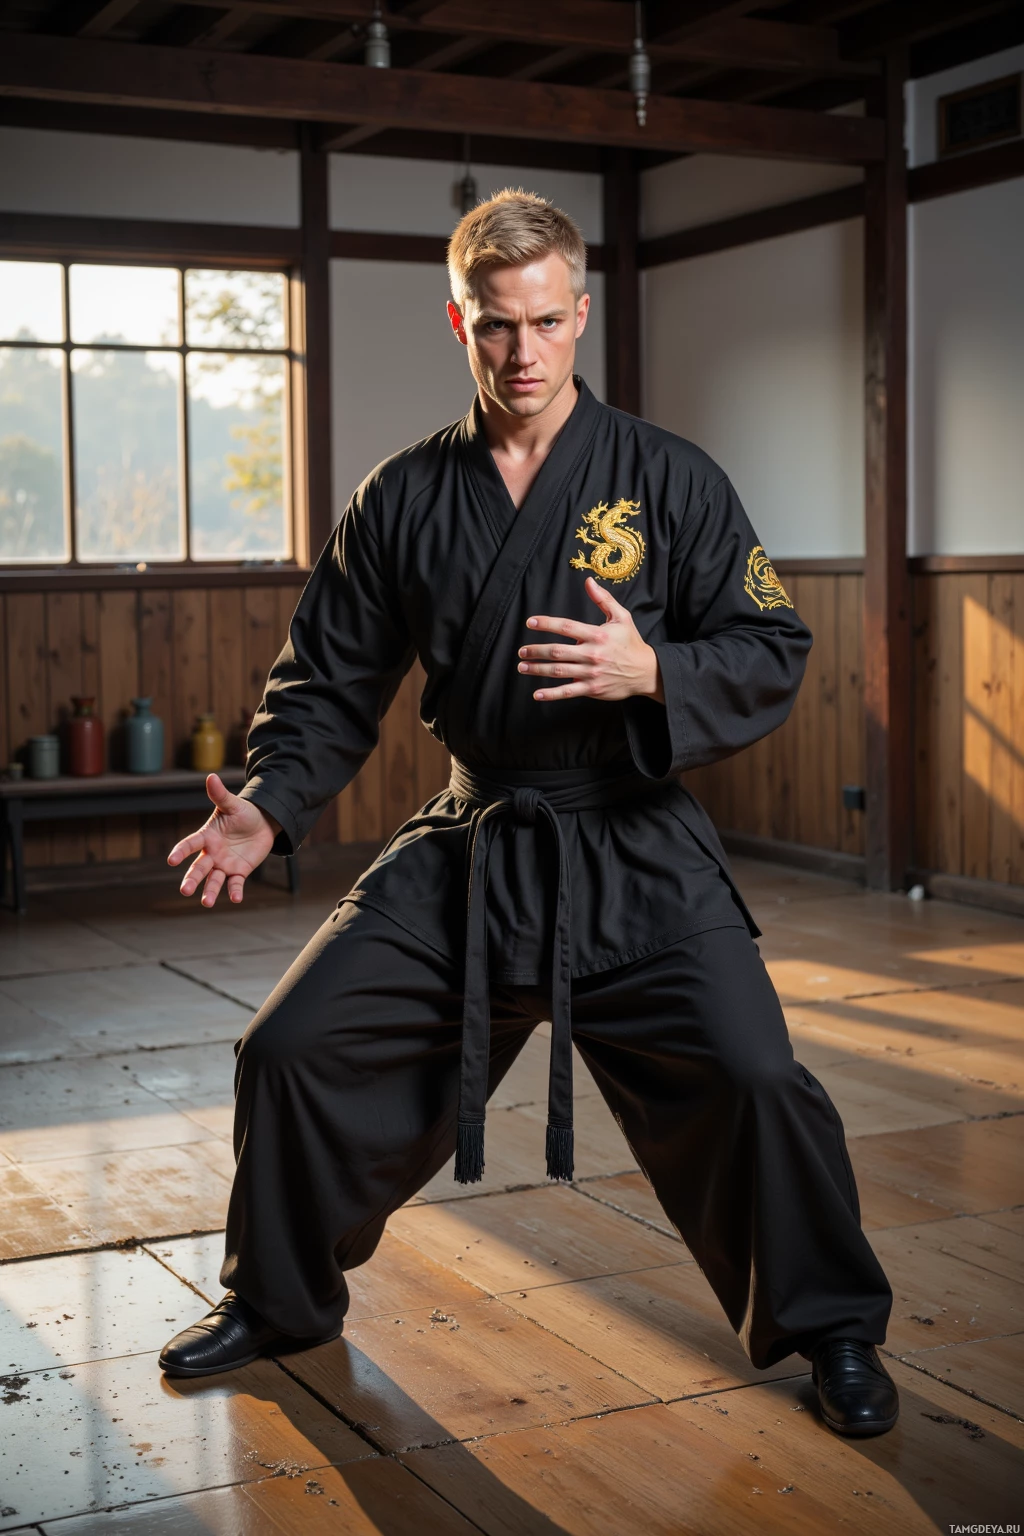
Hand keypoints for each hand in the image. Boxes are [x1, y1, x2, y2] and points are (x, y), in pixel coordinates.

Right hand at [167, 773, 279, 907]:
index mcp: (207, 836)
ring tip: (206, 902)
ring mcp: (224, 864)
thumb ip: (220, 795)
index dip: (180, 851)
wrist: (263, 823)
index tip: (171, 860)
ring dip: (210, 891)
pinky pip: (235, 883)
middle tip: (185, 890)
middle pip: (199, 868)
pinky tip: (236, 899)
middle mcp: (212, 854)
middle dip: (192, 879)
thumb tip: (211, 776)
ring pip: (214, 880)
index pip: (190, 844)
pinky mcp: (239, 872)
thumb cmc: (243, 812)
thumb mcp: (232, 804)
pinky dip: (235, 891)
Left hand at [518, 576, 664, 702]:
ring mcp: (591, 673)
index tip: (530, 622)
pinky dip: (551, 694)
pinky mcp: (592, 688)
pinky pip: (568, 692)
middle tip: (521, 651)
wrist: (646, 671)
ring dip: (538, 669)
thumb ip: (603, 599)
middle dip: (536, 651)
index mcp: (597, 635)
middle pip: (557, 651)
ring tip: (523, 667)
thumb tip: (588, 581)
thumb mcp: (622, 617)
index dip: (546, 624)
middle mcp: (592, 654)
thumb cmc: (631, 643)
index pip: (566, 627)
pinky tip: (537, 694)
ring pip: (558, 671)